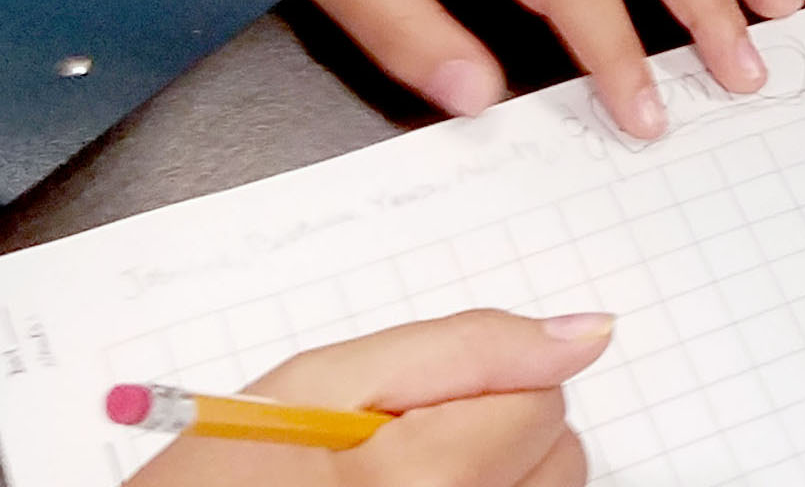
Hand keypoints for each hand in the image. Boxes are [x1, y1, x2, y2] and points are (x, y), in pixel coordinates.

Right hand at [129, 310, 610, 486]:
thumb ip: (463, 348)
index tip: (403, 405)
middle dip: (494, 432)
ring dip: (491, 478)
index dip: (475, 385)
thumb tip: (587, 332)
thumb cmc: (218, 486)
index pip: (543, 397)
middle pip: (560, 457)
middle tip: (394, 445)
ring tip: (397, 482)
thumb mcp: (316, 383)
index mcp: (420, 483)